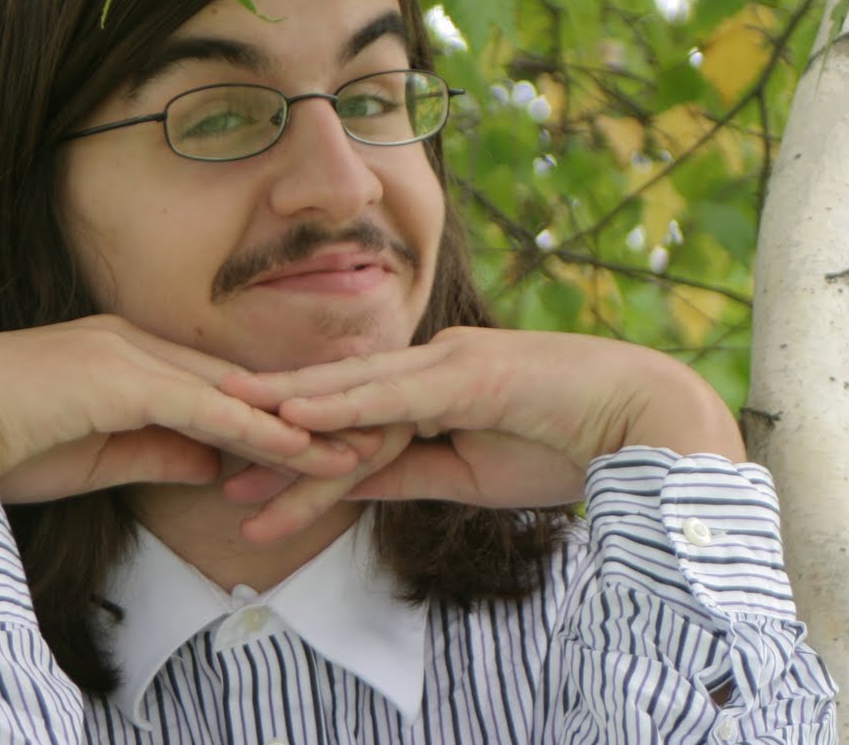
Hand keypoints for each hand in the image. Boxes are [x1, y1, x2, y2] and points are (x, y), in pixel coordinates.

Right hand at [0, 315, 358, 499]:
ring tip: (358, 446)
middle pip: (239, 383)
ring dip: (298, 423)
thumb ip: (155, 453)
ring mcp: (128, 354)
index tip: (323, 434)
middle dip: (305, 411)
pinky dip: (257, 430)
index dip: (271, 413)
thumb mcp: (93, 458)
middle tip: (368, 429)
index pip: (213, 387)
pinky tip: (300, 449)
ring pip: (235, 393)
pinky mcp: (122, 379)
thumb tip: (217, 465)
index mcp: (122, 356)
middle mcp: (133, 344)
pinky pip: (206, 409)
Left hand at [219, 326, 744, 542]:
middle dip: (271, 420)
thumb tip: (348, 486)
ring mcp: (446, 362)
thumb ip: (406, 473)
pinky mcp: (466, 372)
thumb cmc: (564, 445)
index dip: (294, 441)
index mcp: (431, 384)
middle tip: (204, 434)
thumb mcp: (467, 474)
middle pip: (336, 396)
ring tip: (228, 423)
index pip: (349, 416)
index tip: (242, 468)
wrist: (644, 425)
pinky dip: (342, 402)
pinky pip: (392, 392)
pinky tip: (296, 412)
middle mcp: (429, 363)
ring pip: (353, 392)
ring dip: (289, 410)